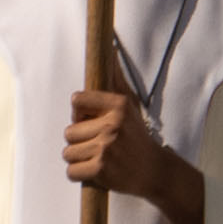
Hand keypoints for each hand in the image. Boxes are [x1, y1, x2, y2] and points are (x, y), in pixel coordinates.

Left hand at [59, 85, 206, 223]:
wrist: (154, 171)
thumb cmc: (137, 137)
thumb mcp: (131, 105)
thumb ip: (117, 78)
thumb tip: (112, 49)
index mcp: (118, 105)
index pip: (77, 100)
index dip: (78, 113)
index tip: (88, 120)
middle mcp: (112, 125)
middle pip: (69, 131)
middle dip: (79, 140)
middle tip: (97, 145)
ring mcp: (106, 148)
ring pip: (68, 152)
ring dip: (78, 158)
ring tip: (96, 158)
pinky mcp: (101, 169)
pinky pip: (71, 171)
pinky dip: (79, 174)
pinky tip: (94, 171)